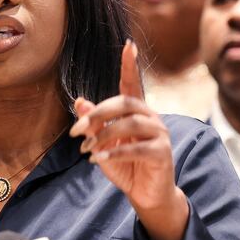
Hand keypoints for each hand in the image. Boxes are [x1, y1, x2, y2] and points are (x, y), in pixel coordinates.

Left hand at [70, 40, 188, 239]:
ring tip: (86, 150)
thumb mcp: (102, 144)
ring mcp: (160, 134)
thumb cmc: (125, 166)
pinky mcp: (163, 153)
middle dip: (97, 114)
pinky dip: (115, 152)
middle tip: (76, 131)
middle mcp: (151, 118)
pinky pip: (137, 148)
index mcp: (137, 112)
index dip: (130, 65)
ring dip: (104, 135)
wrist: (146, 195)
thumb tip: (80, 102)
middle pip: (124, 103)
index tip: (129, 45)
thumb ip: (94, 124)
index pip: (132, 84)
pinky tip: (98, 160)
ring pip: (130, 124)